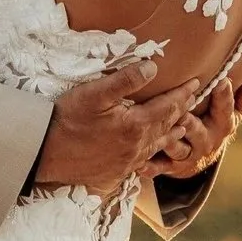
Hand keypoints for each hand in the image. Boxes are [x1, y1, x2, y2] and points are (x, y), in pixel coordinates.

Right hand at [32, 59, 198, 196]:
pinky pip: (144, 162)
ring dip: (172, 134)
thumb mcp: (94, 93)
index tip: (197, 83)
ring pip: (158, 146)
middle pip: (167, 126)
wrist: (44, 154)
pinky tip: (152, 151)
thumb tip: (153, 67)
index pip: (168, 107)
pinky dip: (155, 152)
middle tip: (194, 101)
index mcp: (135, 125)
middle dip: (182, 112)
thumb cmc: (66, 120)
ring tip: (182, 127)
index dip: (184, 94)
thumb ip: (125, 80)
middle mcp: (137, 146)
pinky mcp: (116, 172)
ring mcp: (127, 162)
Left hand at [146, 75, 241, 179]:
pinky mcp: (172, 167)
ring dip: (168, 142)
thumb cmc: (214, 124)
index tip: (222, 81)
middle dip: (189, 121)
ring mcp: (189, 155)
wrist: (201, 158)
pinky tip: (140, 165)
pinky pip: (160, 167)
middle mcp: (207, 141)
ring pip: (178, 148)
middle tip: (181, 110)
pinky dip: (151, 167)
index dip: (224, 97)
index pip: (226, 110)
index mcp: (223, 125)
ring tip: (156, 133)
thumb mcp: (231, 113)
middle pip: (197, 130)